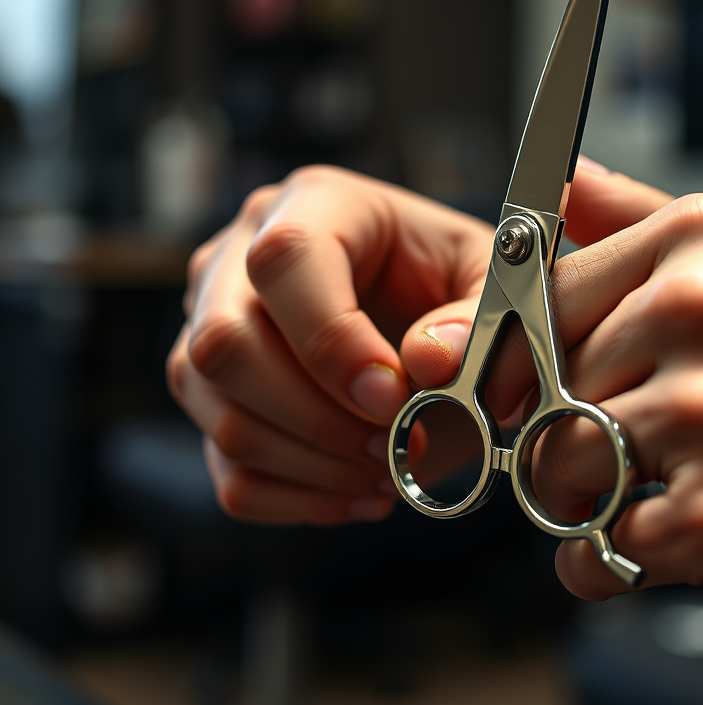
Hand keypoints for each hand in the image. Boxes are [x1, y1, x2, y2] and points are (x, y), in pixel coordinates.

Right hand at [167, 166, 494, 524]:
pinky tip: (362, 490)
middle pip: (225, 346)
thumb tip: (427, 362)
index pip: (284, 260)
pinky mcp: (214, 400)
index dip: (332, 339)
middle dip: (319, 418)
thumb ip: (475, 316)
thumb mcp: (490, 280)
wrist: (429, 306)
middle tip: (397, 445)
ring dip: (315, 466)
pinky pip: (228, 472)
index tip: (393, 396)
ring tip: (390, 470)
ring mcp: (211, 331)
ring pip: (220, 416)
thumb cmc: (453, 280)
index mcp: (316, 205)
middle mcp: (240, 259)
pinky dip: (301, 500)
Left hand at [515, 180, 702, 616]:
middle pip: (544, 387)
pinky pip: (603, 550)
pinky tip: (662, 544)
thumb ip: (645, 219)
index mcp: (699, 246)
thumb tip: (564, 182)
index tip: (526, 388)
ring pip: (562, 470)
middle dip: (563, 430)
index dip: (522, 356)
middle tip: (616, 450)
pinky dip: (611, 563)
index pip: (541, 297)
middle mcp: (699, 316)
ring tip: (643, 495)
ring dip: (584, 500)